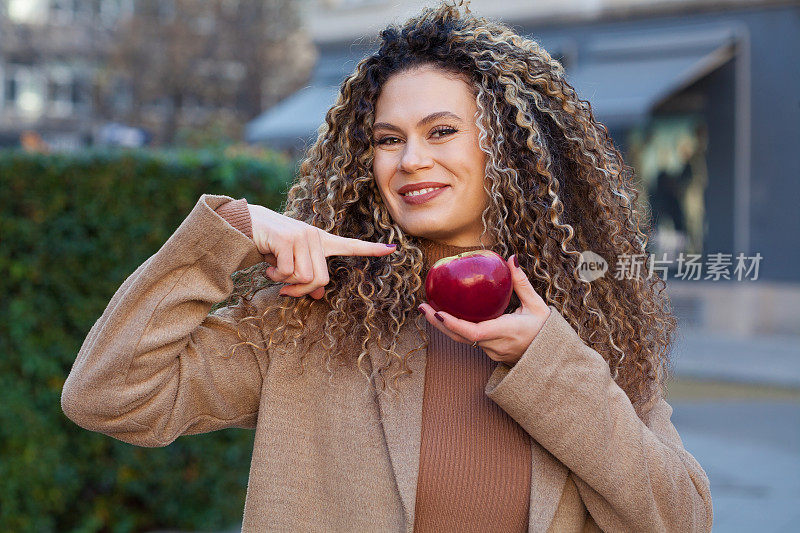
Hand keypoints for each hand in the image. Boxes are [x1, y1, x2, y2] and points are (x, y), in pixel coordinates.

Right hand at [248, 204, 397, 298]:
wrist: (244, 224)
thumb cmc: (269, 244)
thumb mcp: (290, 262)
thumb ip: (305, 276)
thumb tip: (317, 295)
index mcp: (320, 240)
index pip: (350, 245)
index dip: (370, 249)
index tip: (392, 249)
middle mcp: (315, 236)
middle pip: (321, 279)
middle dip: (301, 290)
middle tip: (285, 289)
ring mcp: (303, 236)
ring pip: (305, 278)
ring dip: (286, 283)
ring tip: (275, 271)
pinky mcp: (288, 239)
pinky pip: (288, 273)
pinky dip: (276, 276)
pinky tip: (268, 264)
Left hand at [418, 254, 550, 365]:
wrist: (551, 358)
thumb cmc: (546, 331)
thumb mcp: (537, 305)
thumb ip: (521, 283)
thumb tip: (511, 259)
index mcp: (507, 331)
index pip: (475, 332)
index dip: (455, 324)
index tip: (440, 313)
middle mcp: (495, 345)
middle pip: (460, 337)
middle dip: (438, 323)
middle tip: (423, 307)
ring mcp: (491, 351)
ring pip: (462, 340)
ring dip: (443, 326)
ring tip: (427, 309)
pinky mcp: (489, 352)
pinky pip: (469, 340)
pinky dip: (454, 329)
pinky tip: (444, 315)